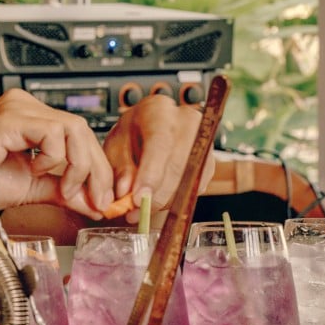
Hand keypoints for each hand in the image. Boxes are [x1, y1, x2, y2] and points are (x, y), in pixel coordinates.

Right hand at [0, 89, 113, 219]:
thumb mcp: (30, 189)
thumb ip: (61, 192)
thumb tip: (93, 203)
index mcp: (32, 121)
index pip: (80, 138)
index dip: (97, 170)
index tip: (100, 199)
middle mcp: (28, 109)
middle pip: (84, 131)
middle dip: (97, 171)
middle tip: (96, 200)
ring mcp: (20, 109)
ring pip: (75, 129)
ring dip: (78, 166)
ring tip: (63, 189)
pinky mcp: (12, 119)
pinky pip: (55, 132)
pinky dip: (55, 158)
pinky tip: (35, 171)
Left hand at [102, 94, 213, 223]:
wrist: (149, 129)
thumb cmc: (130, 135)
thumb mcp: (115, 147)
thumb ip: (120, 170)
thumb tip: (126, 194)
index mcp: (159, 112)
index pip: (160, 144)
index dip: (150, 175)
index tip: (137, 199)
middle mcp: (188, 122)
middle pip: (179, 165)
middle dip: (156, 195)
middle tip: (134, 213)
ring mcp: (203, 141)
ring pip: (189, 179)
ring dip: (165, 201)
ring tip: (141, 210)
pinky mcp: (209, 161)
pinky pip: (196, 187)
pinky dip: (175, 200)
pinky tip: (157, 201)